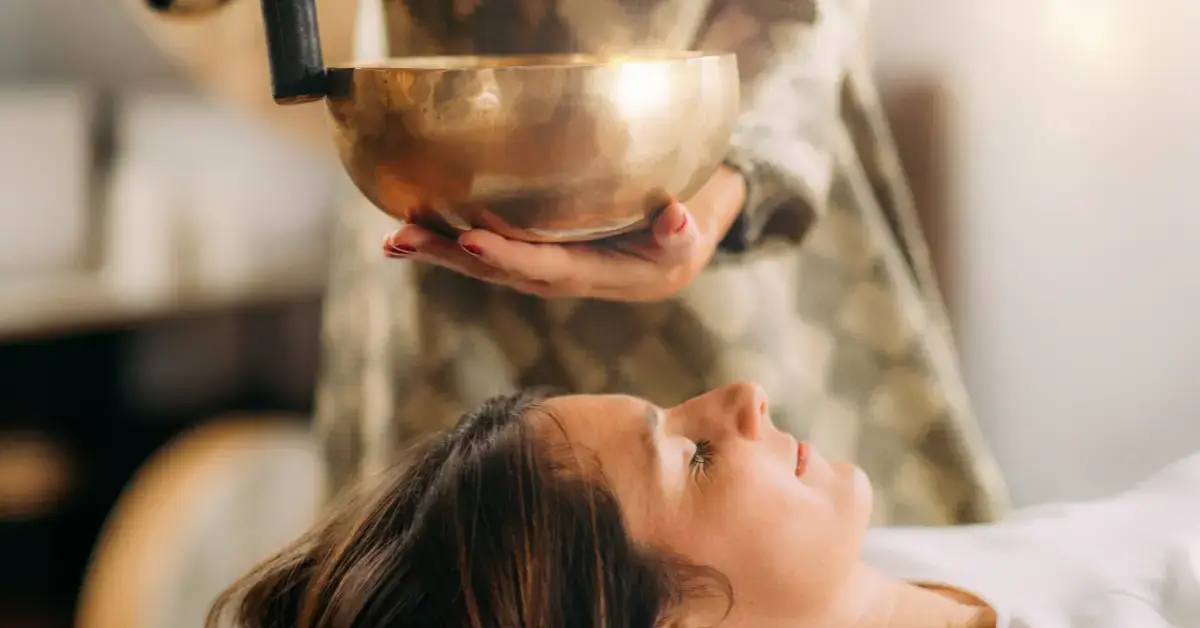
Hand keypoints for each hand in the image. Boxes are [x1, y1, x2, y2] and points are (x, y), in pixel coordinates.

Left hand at [381, 167, 745, 301]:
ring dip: (437, 251)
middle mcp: (562, 276)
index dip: (509, 257)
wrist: (678, 241)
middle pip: (500, 271)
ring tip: (393, 240)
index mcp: (598, 274)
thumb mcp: (694, 234)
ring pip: (485, 264)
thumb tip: (675, 218)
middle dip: (449, 255)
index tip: (470, 239)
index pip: (548, 267)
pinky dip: (450, 241)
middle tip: (401, 239)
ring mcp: (544, 266)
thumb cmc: (687, 232)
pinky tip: (413, 228)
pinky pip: (487, 249)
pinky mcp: (534, 252)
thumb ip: (685, 232)